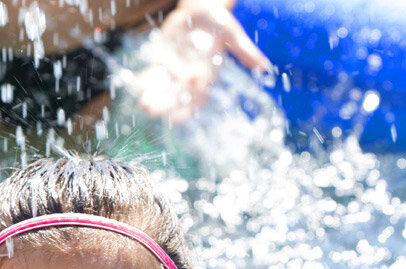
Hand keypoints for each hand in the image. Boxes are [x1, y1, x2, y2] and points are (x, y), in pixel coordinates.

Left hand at [131, 0, 269, 123]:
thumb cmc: (219, 20)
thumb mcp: (232, 33)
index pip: (197, 98)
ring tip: (143, 104)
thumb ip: (245, 51)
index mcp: (206, 74)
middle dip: (164, 105)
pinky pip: (153, 76)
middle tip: (151, 111)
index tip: (177, 119)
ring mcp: (174, 69)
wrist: (200, 8)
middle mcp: (189, 76)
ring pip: (162, 89)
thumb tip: (266, 68)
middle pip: (176, 97)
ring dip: (153, 97)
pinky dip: (146, 82)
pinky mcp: (162, 60)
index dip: (188, 109)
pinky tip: (138, 89)